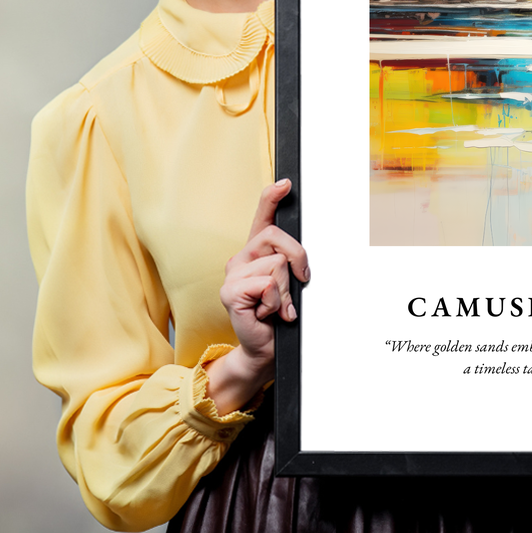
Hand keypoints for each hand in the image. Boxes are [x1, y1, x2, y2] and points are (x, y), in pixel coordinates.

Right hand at [205, 179, 309, 413]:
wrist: (265, 348)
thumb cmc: (279, 315)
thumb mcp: (290, 283)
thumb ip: (291, 263)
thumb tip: (301, 256)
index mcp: (256, 252)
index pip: (262, 217)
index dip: (272, 197)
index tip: (286, 183)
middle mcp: (241, 258)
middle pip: (277, 237)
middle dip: (298, 259)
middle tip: (299, 283)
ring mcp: (232, 274)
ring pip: (277, 264)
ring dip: (286, 290)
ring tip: (277, 306)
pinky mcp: (230, 292)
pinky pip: (267, 284)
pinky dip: (276, 302)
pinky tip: (267, 314)